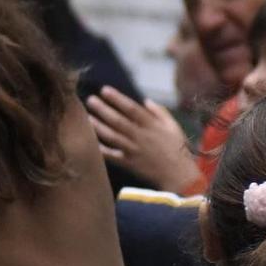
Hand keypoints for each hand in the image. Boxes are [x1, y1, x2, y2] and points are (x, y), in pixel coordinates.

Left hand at [86, 86, 200, 194]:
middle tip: (90, 99)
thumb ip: (160, 112)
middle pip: (118, 121)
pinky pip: (112, 155)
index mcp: (151, 126)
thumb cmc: (177, 148)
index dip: (117, 99)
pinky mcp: (129, 163)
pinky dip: (101, 149)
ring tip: (86, 117)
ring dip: (98, 127)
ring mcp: (133, 150)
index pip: (132, 109)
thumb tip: (145, 100)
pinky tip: (90, 141)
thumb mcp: (173, 127)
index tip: (104, 90)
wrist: (179, 175)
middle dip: (103, 109)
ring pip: (112, 137)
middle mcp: (141, 136)